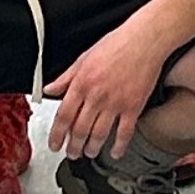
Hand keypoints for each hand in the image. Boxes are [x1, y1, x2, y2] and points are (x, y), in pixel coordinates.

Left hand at [43, 25, 170, 160]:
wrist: (145, 40)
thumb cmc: (116, 44)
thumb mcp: (84, 58)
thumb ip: (65, 78)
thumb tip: (49, 89)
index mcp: (82, 83)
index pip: (63, 115)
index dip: (57, 134)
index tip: (55, 144)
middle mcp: (97, 95)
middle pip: (80, 129)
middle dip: (73, 146)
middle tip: (72, 153)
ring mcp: (116, 103)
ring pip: (99, 134)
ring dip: (92, 148)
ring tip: (89, 153)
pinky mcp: (133, 106)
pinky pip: (124, 132)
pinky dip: (119, 146)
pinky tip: (115, 152)